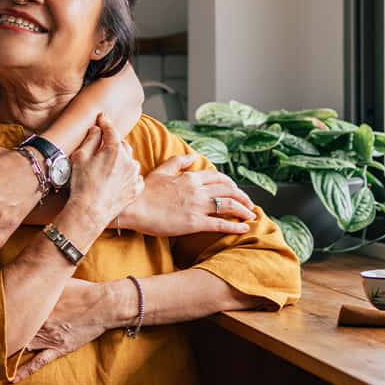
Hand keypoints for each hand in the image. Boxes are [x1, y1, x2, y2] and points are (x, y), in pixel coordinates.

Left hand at [12, 279, 108, 382]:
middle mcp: (38, 323)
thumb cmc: (80, 289)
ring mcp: (48, 338)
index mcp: (36, 306)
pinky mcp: (58, 349)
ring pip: (22, 347)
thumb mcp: (56, 280)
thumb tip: (24, 272)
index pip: (9, 311)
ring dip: (7, 352)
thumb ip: (39, 279)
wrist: (103, 305)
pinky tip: (12, 378)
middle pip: (13, 330)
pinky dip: (25, 371)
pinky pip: (38, 362)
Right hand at [66, 114, 143, 229]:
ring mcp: (134, 175)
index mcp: (114, 150)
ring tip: (109, 162)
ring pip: (129, 160)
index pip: (111, 130)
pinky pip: (135, 177)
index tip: (102, 117)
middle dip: (112, 141)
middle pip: (121, 144)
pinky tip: (119, 177)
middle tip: (102, 141)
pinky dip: (128, 174)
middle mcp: (128, 160)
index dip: (105, 122)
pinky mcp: (135, 189)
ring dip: (121, 158)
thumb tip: (97, 130)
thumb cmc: (82, 184)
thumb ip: (90, 140)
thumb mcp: (80, 157)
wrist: (90, 211)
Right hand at [122, 155, 255, 236]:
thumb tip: (192, 156)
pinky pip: (221, 224)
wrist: (133, 209)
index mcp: (190, 178)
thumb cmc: (144, 192)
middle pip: (228, 190)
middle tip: (248, 203)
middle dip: (242, 197)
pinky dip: (235, 226)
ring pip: (229, 205)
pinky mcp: (195, 223)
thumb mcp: (161, 171)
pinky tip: (244, 228)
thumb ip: (177, 162)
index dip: (230, 183)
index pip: (218, 177)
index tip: (235, 190)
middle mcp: (197, 190)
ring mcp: (197, 207)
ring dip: (243, 210)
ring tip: (251, 215)